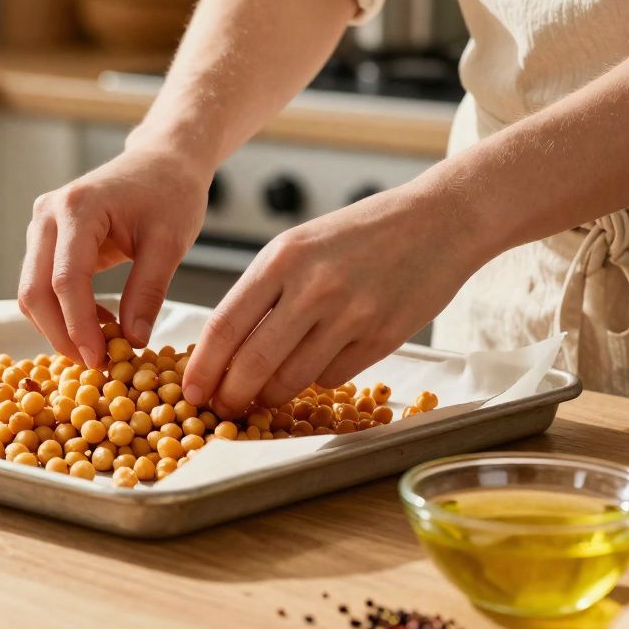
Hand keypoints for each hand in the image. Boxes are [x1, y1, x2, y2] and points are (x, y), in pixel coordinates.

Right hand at [18, 146, 211, 366]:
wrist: (163, 161)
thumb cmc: (171, 193)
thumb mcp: (169, 243)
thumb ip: (147, 291)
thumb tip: (132, 342)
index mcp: (77, 208)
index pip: (65, 280)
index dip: (78, 326)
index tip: (100, 361)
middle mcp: (47, 215)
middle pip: (35, 290)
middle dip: (61, 335)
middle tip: (96, 366)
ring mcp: (42, 226)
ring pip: (33, 291)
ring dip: (60, 326)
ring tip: (103, 346)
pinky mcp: (47, 239)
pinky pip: (43, 284)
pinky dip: (65, 311)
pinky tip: (100, 323)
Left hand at [182, 181, 487, 415]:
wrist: (438, 220)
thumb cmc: (359, 234)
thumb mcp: (298, 245)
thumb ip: (263, 292)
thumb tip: (223, 348)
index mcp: (282, 258)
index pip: (225, 325)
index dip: (203, 367)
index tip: (190, 391)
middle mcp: (313, 287)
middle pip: (253, 362)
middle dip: (231, 395)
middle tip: (222, 408)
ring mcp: (351, 314)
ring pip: (293, 379)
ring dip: (271, 396)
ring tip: (262, 395)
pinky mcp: (383, 338)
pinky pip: (333, 378)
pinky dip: (317, 379)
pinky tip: (319, 362)